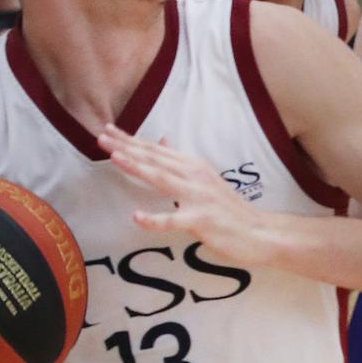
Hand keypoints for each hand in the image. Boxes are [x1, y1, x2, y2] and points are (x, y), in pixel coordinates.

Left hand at [97, 124, 273, 267]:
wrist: (260, 232)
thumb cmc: (229, 209)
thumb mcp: (205, 178)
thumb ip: (180, 162)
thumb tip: (160, 142)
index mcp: (193, 166)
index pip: (156, 150)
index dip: (131, 140)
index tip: (108, 130)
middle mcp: (195, 176)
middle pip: (155, 159)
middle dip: (127, 147)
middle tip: (101, 136)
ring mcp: (199, 198)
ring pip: (163, 180)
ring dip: (138, 167)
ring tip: (115, 158)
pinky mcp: (202, 221)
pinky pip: (175, 220)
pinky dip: (155, 218)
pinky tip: (137, 216)